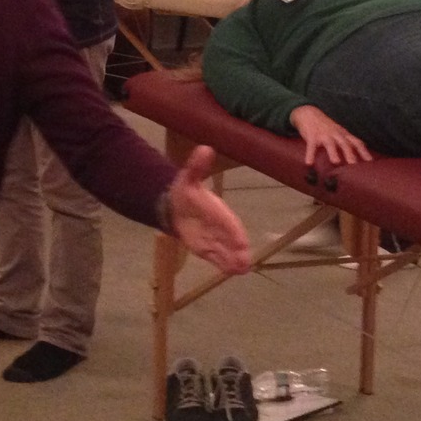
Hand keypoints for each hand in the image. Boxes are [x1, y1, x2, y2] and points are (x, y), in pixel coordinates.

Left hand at [166, 146, 251, 273]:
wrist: (175, 206)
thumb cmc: (185, 192)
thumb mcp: (188, 178)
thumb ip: (197, 166)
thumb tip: (205, 148)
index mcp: (218, 211)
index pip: (229, 223)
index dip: (234, 232)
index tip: (242, 242)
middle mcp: (220, 227)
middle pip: (231, 241)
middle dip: (237, 251)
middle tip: (245, 263)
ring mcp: (215, 239)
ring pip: (226, 252)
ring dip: (232, 261)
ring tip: (239, 271)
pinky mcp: (207, 249)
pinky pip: (217, 257)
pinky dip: (222, 264)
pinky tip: (230, 272)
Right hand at [289, 105, 371, 167]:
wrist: (309, 113)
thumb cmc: (326, 126)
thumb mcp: (339, 131)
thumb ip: (347, 142)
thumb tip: (358, 155)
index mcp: (343, 134)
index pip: (356, 142)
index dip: (363, 152)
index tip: (369, 162)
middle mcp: (335, 134)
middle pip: (345, 144)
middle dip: (350, 154)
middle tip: (353, 164)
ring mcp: (324, 135)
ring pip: (330, 144)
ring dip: (333, 152)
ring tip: (335, 162)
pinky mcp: (312, 136)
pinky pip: (311, 146)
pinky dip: (310, 154)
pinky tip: (309, 163)